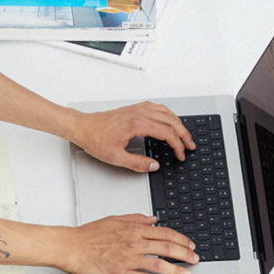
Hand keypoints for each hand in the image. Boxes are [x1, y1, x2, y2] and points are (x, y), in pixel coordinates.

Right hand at [56, 214, 199, 273]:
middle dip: (184, 255)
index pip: (165, 233)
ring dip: (176, 270)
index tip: (189, 245)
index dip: (181, 240)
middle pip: (167, 249)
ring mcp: (128, 260)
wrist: (71, 248)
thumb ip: (135, 219)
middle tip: (194, 259)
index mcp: (133, 230)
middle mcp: (134, 244)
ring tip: (186, 273)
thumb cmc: (88, 235)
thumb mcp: (114, 219)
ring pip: (159, 265)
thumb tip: (152, 219)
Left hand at [71, 102, 194, 172]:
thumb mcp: (115, 157)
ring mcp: (137, 109)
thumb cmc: (94, 139)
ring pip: (166, 112)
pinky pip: (157, 108)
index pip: (167, 133)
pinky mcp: (133, 109)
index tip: (181, 155)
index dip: (177, 145)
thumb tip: (154, 165)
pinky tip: (169, 120)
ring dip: (178, 123)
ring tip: (184, 135)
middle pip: (171, 121)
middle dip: (184, 134)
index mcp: (137, 124)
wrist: (82, 127)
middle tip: (190, 146)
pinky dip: (168, 115)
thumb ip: (137, 163)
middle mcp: (139, 113)